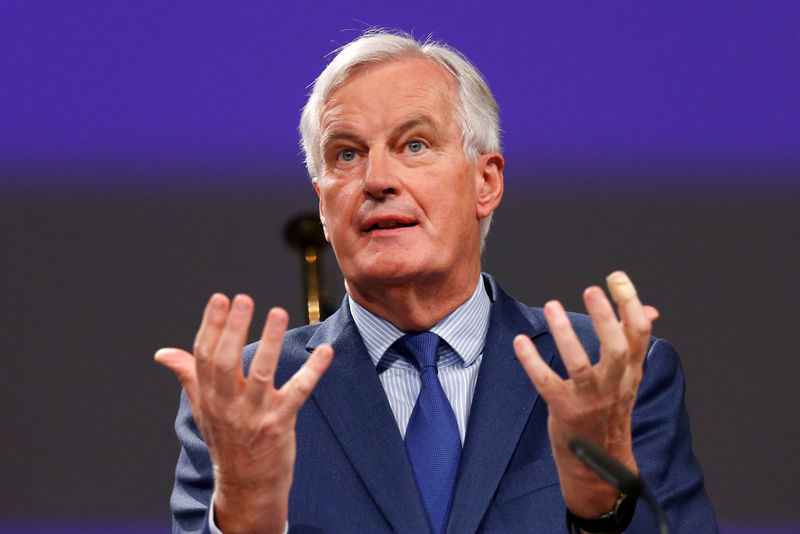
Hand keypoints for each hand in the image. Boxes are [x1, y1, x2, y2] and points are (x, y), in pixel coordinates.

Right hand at [155, 294, 332, 533]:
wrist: (247, 487)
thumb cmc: (227, 441)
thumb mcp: (203, 410)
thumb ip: (189, 376)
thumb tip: (163, 353)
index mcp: (209, 396)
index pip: (205, 355)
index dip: (212, 325)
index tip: (220, 298)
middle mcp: (228, 405)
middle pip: (226, 362)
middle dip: (234, 329)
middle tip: (243, 299)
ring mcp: (255, 415)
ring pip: (261, 374)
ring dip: (270, 343)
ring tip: (278, 313)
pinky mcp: (280, 423)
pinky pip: (298, 392)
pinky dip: (313, 371)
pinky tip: (326, 351)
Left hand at [513, 271, 657, 518]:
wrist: (600, 464)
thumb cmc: (609, 411)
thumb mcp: (627, 377)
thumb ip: (633, 343)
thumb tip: (649, 309)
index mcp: (631, 372)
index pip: (639, 333)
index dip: (630, 303)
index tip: (616, 278)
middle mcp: (614, 385)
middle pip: (615, 348)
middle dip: (604, 318)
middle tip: (591, 289)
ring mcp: (590, 400)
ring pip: (580, 365)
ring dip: (565, 334)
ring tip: (552, 306)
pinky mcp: (565, 411)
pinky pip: (546, 383)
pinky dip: (532, 362)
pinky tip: (520, 342)